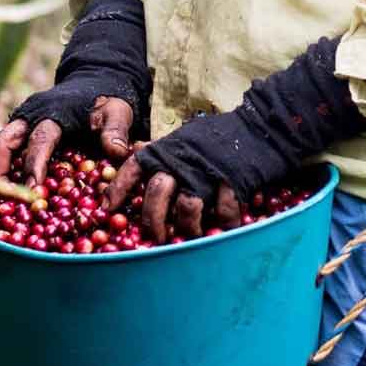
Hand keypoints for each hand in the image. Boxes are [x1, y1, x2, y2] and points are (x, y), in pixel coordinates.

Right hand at [0, 95, 133, 185]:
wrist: (95, 84)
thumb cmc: (105, 102)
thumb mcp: (116, 113)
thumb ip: (116, 131)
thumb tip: (117, 152)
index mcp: (54, 114)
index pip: (40, 140)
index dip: (34, 164)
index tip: (33, 188)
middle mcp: (33, 117)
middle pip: (6, 140)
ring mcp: (25, 122)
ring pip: (1, 144)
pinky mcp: (23, 131)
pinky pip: (7, 148)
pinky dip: (3, 168)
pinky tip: (4, 191)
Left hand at [104, 145, 241, 243]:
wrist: (259, 127)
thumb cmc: (218, 136)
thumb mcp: (185, 138)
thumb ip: (166, 155)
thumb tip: (143, 171)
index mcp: (167, 148)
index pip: (134, 167)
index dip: (118, 188)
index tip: (107, 208)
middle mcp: (182, 161)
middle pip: (157, 195)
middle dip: (153, 222)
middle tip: (155, 239)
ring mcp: (207, 173)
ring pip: (187, 208)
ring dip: (187, 228)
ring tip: (189, 238)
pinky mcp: (232, 183)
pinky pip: (222, 213)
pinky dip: (223, 224)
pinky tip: (223, 228)